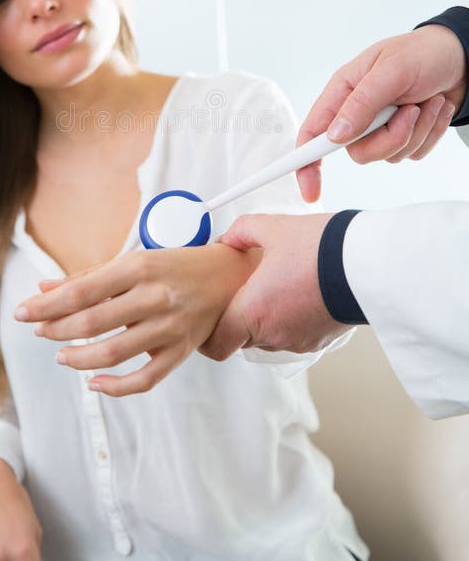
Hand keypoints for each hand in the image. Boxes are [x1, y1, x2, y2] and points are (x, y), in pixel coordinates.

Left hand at [14, 243, 260, 395]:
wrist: (229, 277)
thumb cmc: (176, 266)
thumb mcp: (134, 260)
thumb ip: (89, 277)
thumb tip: (43, 289)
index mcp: (140, 266)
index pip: (82, 290)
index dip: (47, 305)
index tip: (23, 312)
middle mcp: (155, 296)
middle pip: (93, 321)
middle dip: (57, 329)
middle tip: (40, 331)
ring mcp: (171, 327)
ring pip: (114, 352)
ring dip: (79, 357)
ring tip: (62, 354)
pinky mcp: (182, 351)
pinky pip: (145, 379)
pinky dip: (116, 387)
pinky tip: (95, 383)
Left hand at [200, 213, 350, 360]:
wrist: (367, 264)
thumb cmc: (321, 248)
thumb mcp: (272, 227)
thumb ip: (241, 232)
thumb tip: (227, 239)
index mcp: (253, 312)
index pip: (216, 346)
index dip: (207, 336)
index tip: (208, 320)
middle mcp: (273, 333)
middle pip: (241, 338)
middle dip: (239, 317)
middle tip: (244, 290)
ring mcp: (298, 340)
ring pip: (268, 337)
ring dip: (266, 318)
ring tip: (276, 286)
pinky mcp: (319, 341)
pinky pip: (293, 335)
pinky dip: (290, 319)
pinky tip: (298, 292)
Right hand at [296, 24, 466, 201]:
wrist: (460, 58)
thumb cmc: (421, 53)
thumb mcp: (391, 70)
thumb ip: (361, 103)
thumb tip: (335, 136)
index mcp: (344, 92)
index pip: (313, 133)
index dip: (305, 163)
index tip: (310, 190)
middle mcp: (358, 113)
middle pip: (358, 152)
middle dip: (390, 138)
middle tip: (410, 110)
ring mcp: (381, 127)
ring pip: (389, 155)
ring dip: (416, 130)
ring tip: (426, 101)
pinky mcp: (405, 136)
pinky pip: (413, 154)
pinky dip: (430, 133)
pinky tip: (435, 107)